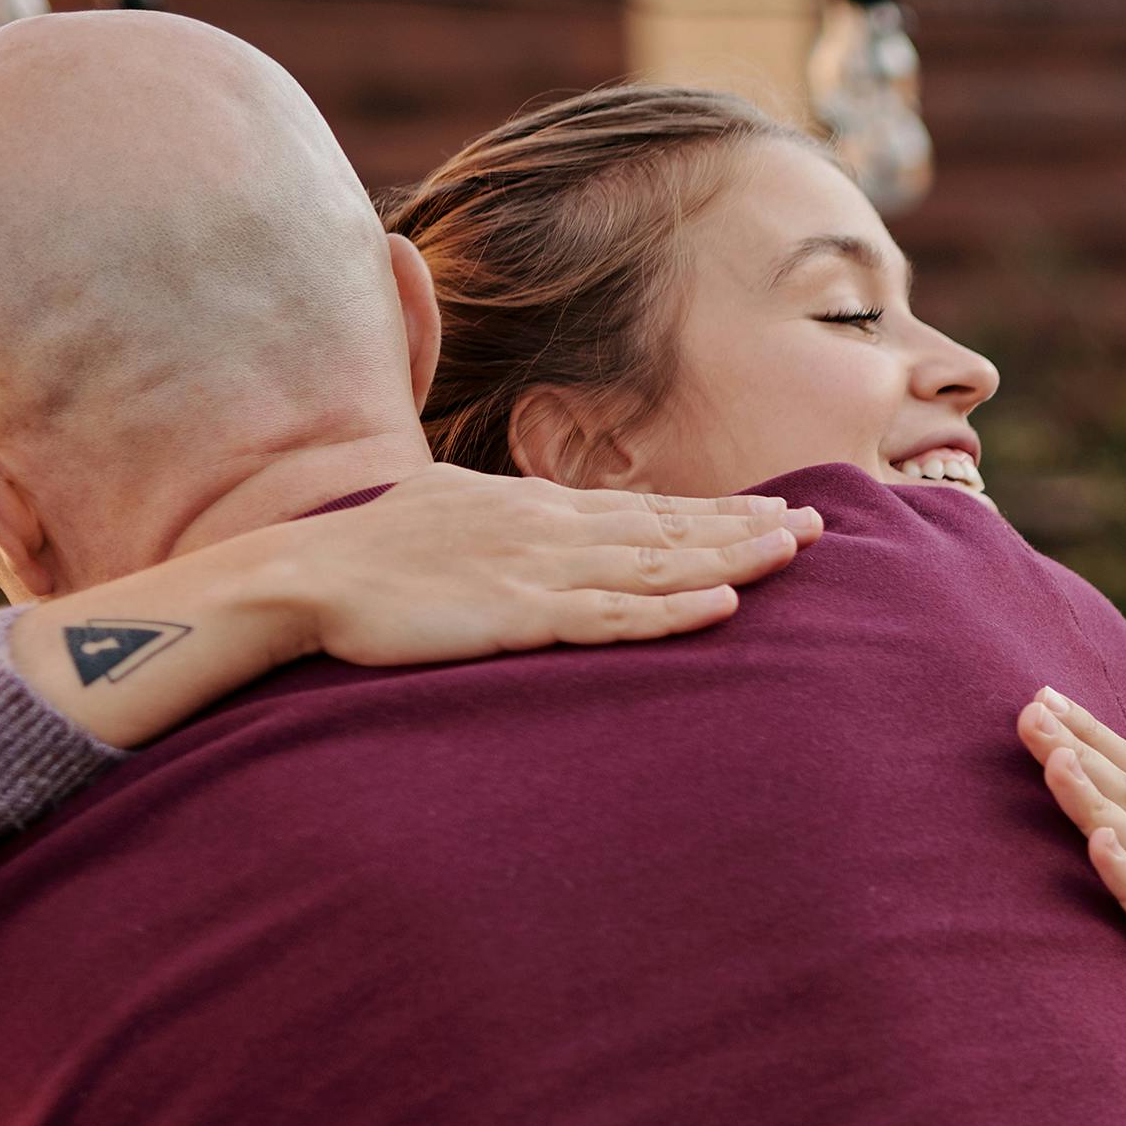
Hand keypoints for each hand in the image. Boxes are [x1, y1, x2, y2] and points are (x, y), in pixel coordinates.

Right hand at [276, 469, 819, 667]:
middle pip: (669, 528)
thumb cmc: (371, 554)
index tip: (776, 508)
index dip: (716, 510)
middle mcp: (551, 530)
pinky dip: (670, 612)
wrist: (304, 575)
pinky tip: (721, 604)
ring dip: (729, 558)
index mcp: (536, 508)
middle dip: (747, 525)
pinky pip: (611, 617)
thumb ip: (505, 519)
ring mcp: (538, 571)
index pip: (646, 508)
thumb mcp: (450, 512)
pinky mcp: (520, 616)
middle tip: (821, 525)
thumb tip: (535, 517)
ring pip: (656, 565)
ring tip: (794, 551)